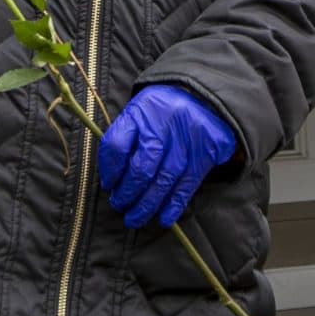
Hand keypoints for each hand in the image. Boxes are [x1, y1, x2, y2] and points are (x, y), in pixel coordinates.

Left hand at [99, 84, 237, 228]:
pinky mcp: (205, 152)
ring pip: (163, 180)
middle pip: (141, 168)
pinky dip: (174, 204)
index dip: (109, 171)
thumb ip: (126, 138)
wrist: (205, 97)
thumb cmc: (163, 110)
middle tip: (120, 206)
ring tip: (135, 218)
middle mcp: (163, 124)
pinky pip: (187, 184)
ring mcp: (186, 139)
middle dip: (127, 193)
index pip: (117, 145)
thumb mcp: (140, 111)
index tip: (109, 186)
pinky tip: (164, 218)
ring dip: (147, 205)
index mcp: (141, 111)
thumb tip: (111, 179)